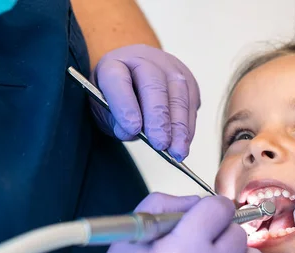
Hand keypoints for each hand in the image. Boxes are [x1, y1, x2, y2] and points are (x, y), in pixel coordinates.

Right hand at [88, 193, 294, 252]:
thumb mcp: (132, 233)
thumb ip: (165, 204)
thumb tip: (197, 202)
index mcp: (186, 247)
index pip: (219, 208)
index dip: (209, 208)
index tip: (202, 217)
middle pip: (236, 232)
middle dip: (220, 231)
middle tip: (198, 244)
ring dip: (238, 252)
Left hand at [90, 45, 200, 160]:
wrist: (135, 80)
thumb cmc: (117, 98)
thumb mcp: (103, 110)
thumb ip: (114, 121)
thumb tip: (132, 132)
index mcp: (114, 64)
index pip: (118, 79)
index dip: (125, 104)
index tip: (132, 129)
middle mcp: (143, 59)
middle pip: (154, 84)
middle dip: (158, 117)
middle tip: (160, 144)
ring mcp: (169, 67)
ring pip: (178, 94)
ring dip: (179, 126)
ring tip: (177, 151)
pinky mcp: (188, 80)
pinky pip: (191, 103)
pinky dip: (188, 126)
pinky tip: (183, 144)